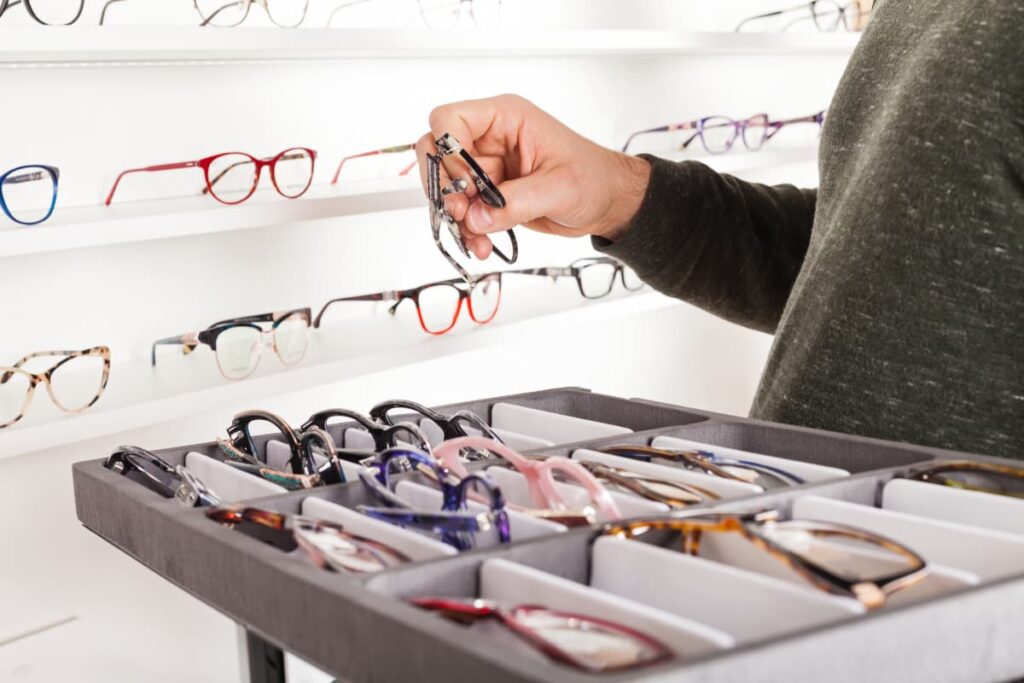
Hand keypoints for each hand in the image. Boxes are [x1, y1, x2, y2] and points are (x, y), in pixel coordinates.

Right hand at [416, 94, 649, 258]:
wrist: (608, 203)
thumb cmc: (595, 179)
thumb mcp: (559, 188)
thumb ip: (516, 202)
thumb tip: (476, 216)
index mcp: (506, 118)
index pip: (450, 119)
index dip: (447, 151)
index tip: (463, 182)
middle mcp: (491, 139)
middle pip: (437, 152)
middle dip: (444, 186)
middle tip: (460, 211)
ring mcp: (487, 167)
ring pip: (447, 187)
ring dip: (455, 215)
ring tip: (475, 237)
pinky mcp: (489, 193)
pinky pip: (463, 210)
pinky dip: (467, 229)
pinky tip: (482, 243)